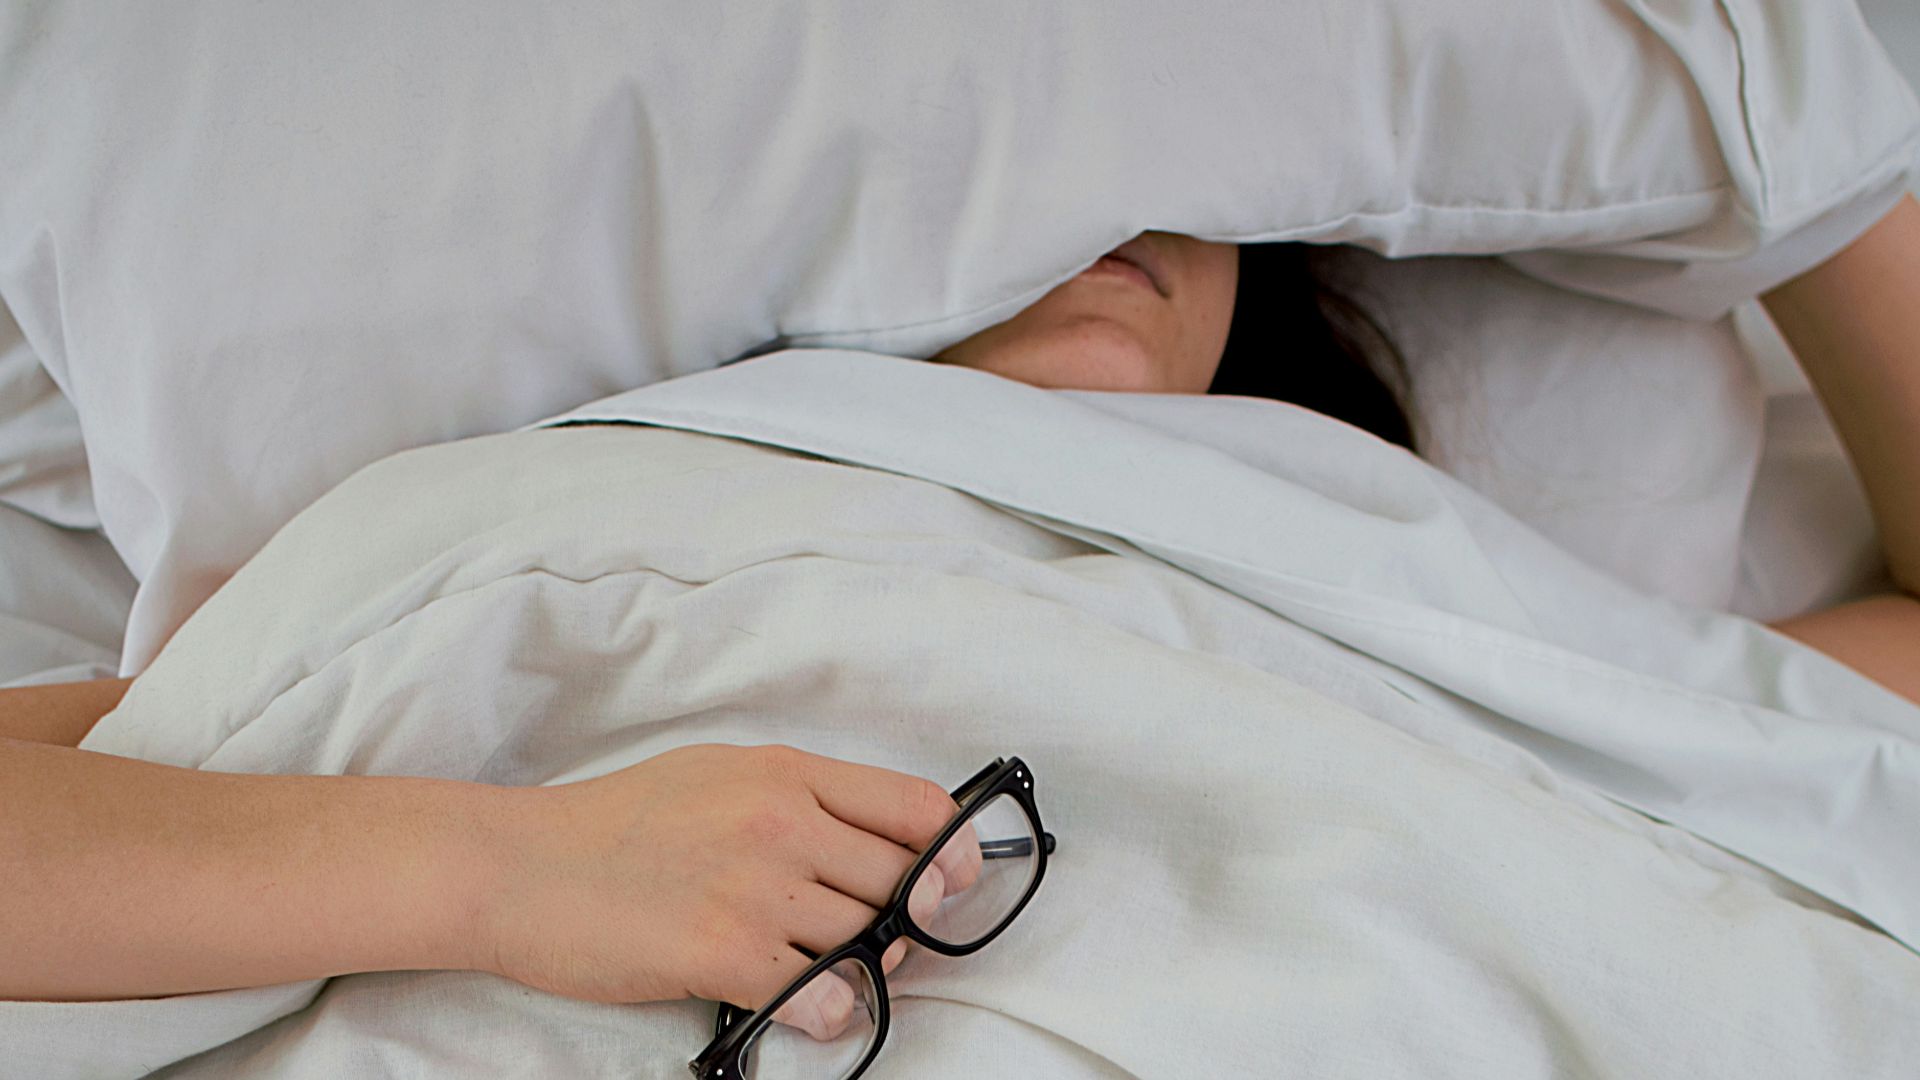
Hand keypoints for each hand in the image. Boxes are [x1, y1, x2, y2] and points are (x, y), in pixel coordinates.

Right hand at [475, 743, 977, 1037]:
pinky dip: (829, 1009)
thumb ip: (797, 799)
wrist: (517, 866)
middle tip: (883, 940)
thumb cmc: (612, 823)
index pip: (915, 806)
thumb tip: (872, 842)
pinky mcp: (722, 951)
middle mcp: (780, 820)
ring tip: (830, 972)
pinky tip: (805, 1003)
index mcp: (783, 772)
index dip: (952, 851)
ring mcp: (754, 887)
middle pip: (903, 881)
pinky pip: (822, 993)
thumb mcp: (715, 774)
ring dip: (866, 967)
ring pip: (868, 938)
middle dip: (909, 920)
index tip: (954, 881)